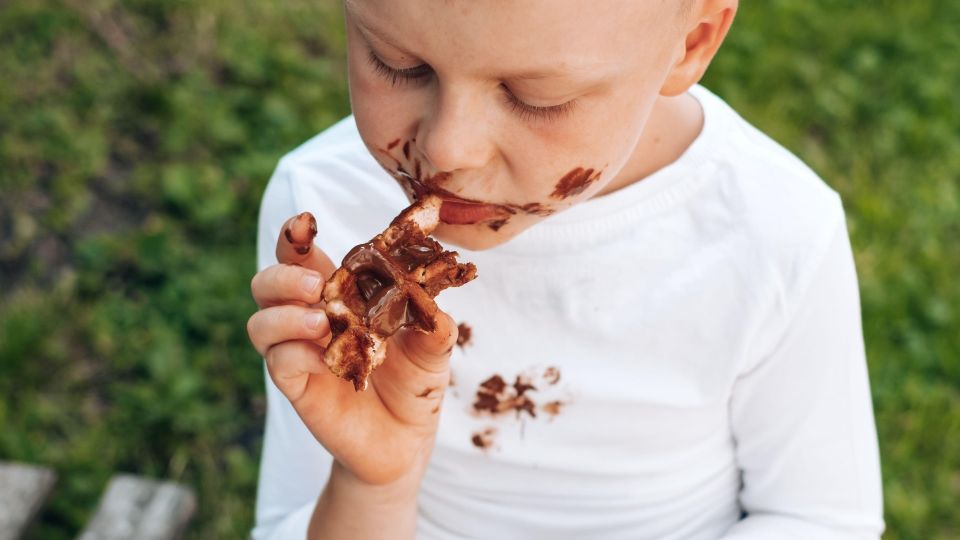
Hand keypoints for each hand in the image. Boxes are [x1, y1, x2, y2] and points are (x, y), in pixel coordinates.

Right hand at [246, 213, 457, 486]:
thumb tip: (430, 297)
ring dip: (285, 315)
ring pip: (261, 322)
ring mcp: (299, 353)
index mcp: (338, 294)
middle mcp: (309, 318)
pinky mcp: (298, 387)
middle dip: (283, 273)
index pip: (301, 256)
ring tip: (321, 321)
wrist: (407, 439)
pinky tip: (326, 359)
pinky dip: (297, 355)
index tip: (304, 222)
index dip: (293, 235)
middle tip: (316, 283)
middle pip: (267, 282)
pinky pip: (279, 363)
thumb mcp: (434, 346)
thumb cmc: (415, 381)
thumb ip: (432, 319)